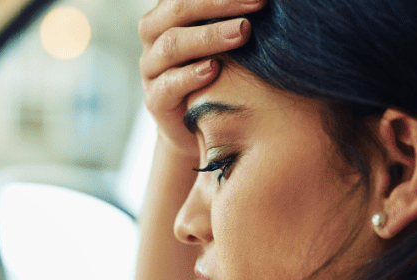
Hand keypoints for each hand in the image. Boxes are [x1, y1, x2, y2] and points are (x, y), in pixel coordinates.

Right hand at [139, 0, 264, 156]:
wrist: (195, 130)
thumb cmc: (218, 77)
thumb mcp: (226, 43)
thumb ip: (235, 21)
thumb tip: (264, 2)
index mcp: (170, 16)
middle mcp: (155, 38)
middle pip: (176, 11)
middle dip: (218, 4)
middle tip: (257, 3)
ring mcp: (151, 70)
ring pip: (170, 45)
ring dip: (208, 37)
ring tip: (242, 32)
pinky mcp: (155, 101)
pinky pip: (167, 85)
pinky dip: (190, 76)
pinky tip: (214, 69)